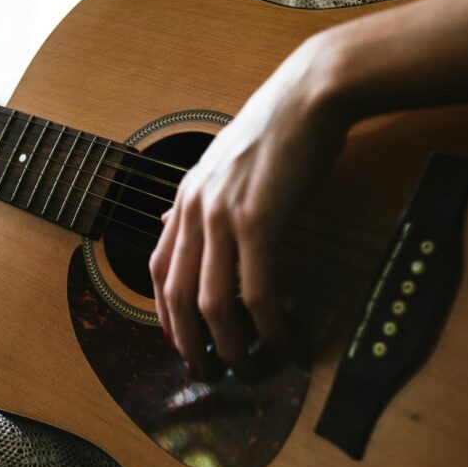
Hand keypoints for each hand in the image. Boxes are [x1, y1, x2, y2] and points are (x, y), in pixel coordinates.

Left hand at [149, 37, 350, 378]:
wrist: (309, 95)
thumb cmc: (275, 130)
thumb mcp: (221, 165)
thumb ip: (196, 201)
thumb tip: (169, 224)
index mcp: (184, 198)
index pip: (157, 269)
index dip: (163, 314)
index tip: (179, 342)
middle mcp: (194, 209)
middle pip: (175, 295)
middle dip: (187, 343)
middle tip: (205, 372)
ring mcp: (223, 216)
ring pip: (211, 302)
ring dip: (227, 345)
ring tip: (244, 368)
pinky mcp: (260, 221)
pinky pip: (257, 291)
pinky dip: (267, 325)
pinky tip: (281, 340)